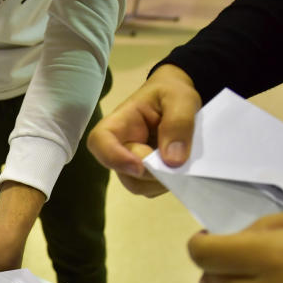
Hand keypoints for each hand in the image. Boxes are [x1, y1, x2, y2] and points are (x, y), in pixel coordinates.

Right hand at [87, 64, 200, 197]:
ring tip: (183, 162)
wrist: (176, 100)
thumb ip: (179, 123)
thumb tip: (173, 161)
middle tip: (179, 160)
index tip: (139, 166)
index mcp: (119, 122)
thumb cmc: (171, 94)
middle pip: (122, 170)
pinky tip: (181, 168)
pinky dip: (168, 184)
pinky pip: (151, 189)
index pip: (99, 142)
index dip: (113, 157)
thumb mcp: (181, 98)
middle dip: (150, 172)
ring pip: (137, 185)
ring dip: (161, 180)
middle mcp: (118, 147)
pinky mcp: (143, 176)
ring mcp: (129, 164)